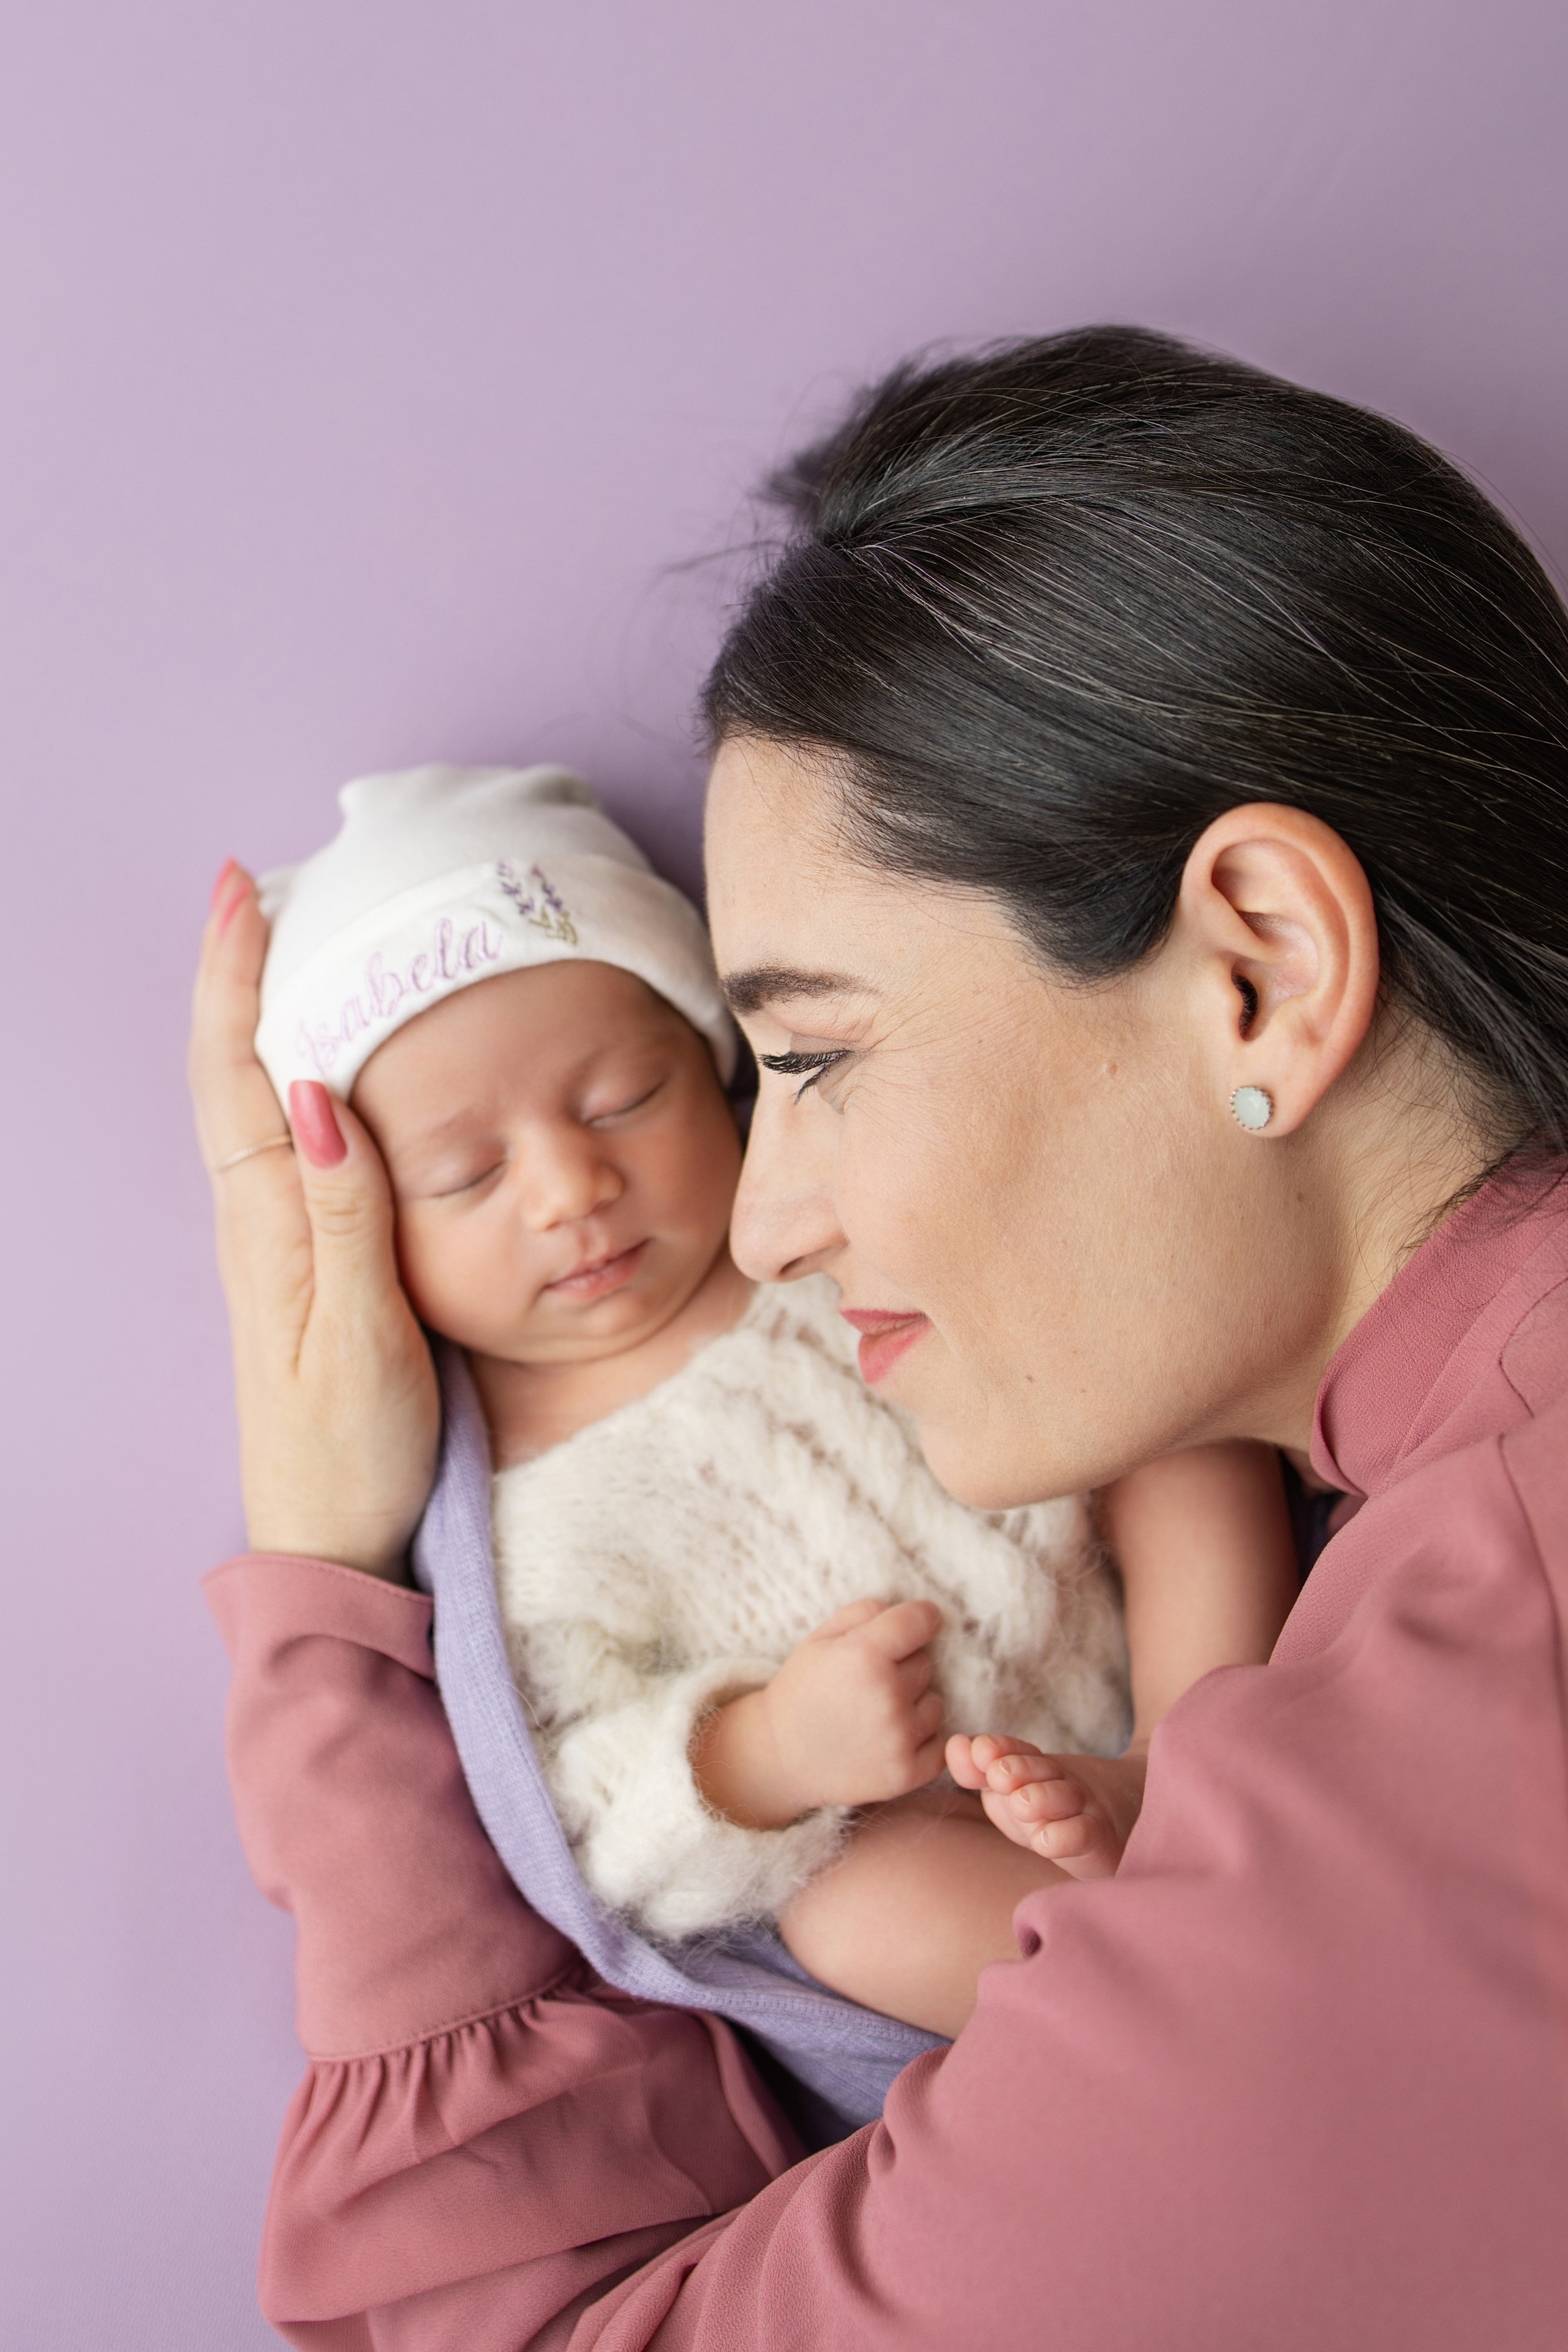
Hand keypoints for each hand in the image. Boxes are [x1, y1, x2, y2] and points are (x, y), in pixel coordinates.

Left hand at [189, 863, 438, 1578]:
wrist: (334, 1536)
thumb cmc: (350, 1447)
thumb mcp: (361, 1334)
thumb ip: (345, 1214)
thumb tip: (319, 1091)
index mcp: (268, 1224)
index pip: (240, 1073)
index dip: (236, 977)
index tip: (244, 888)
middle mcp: (261, 1218)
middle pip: (237, 1068)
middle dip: (242, 970)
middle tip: (262, 883)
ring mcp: (279, 1238)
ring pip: (261, 1098)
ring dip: (263, 1012)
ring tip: (287, 940)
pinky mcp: (307, 1259)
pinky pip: (289, 1139)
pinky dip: (299, 1072)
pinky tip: (323, 1058)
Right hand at [692, 1599, 946, 1827]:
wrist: (779, 1757)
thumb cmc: (802, 1690)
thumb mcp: (820, 1638)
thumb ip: (865, 1612)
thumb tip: (914, 1612)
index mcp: (864, 1655)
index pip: (921, 1620)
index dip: (921, 1618)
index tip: (918, 1623)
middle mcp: (887, 1696)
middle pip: (926, 1663)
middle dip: (904, 1666)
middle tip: (869, 1682)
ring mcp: (899, 1739)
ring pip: (935, 1703)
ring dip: (914, 1705)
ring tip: (876, 1713)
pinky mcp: (907, 1774)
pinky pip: (940, 1743)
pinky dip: (922, 1740)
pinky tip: (891, 1737)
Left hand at [947, 1731, 1147, 1878]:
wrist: (1130, 1822)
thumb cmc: (1054, 1812)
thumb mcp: (1010, 1792)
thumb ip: (978, 1770)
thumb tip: (955, 1744)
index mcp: (1038, 1768)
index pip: (1015, 1750)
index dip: (998, 1749)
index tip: (983, 1752)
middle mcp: (1062, 1782)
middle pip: (1037, 1769)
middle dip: (1016, 1771)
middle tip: (1001, 1778)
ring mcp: (1086, 1809)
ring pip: (1060, 1797)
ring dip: (1038, 1799)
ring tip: (1023, 1804)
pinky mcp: (1102, 1841)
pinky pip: (1081, 1834)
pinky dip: (1062, 1835)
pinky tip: (1045, 1839)